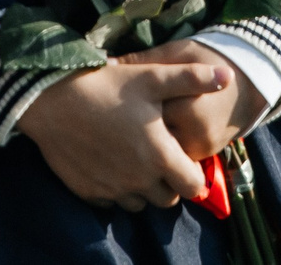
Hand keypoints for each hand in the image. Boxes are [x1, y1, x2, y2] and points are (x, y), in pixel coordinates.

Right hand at [15, 61, 226, 209]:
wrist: (52, 99)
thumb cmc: (107, 86)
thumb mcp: (153, 77)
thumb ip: (193, 79)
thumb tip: (228, 77)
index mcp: (160, 156)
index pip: (193, 186)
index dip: (194, 173)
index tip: (185, 156)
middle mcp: (138, 180)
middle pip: (167, 199)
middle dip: (170, 183)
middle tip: (161, 156)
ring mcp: (112, 189)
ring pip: (139, 203)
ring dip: (143, 188)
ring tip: (136, 158)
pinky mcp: (89, 191)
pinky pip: (112, 200)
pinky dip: (116, 188)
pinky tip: (111, 161)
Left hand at [119, 38, 266, 160]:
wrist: (250, 80)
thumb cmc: (209, 58)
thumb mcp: (177, 53)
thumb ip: (143, 62)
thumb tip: (105, 64)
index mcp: (186, 107)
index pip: (142, 116)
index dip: (121, 112)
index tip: (104, 107)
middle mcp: (193, 135)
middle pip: (149, 141)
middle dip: (129, 133)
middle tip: (109, 124)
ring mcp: (200, 149)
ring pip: (160, 157)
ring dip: (143, 147)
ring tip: (121, 135)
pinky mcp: (204, 155)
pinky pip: (175, 160)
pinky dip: (159, 153)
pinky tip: (143, 142)